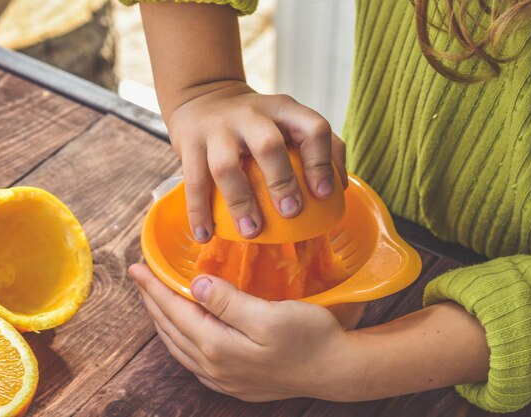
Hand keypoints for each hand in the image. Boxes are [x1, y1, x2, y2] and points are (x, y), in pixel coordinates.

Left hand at [128, 263, 353, 401]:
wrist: (336, 370)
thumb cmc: (309, 337)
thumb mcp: (269, 315)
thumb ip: (228, 301)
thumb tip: (196, 285)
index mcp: (217, 345)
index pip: (174, 311)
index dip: (153, 288)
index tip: (136, 268)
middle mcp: (213, 366)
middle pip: (171, 330)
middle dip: (152, 303)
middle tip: (140, 280)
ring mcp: (223, 378)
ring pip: (179, 347)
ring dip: (163, 323)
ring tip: (154, 302)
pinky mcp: (235, 383)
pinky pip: (193, 361)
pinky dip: (180, 341)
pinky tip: (183, 334)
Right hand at [167, 80, 348, 241]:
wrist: (203, 96)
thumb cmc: (256, 120)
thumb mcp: (286, 118)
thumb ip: (314, 143)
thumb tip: (339, 187)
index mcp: (284, 110)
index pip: (312, 127)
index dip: (322, 161)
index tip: (325, 194)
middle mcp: (251, 115)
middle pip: (269, 145)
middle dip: (282, 182)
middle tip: (291, 213)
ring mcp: (218, 128)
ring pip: (227, 164)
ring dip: (240, 201)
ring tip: (251, 232)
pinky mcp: (190, 142)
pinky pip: (193, 180)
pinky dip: (198, 211)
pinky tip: (205, 234)